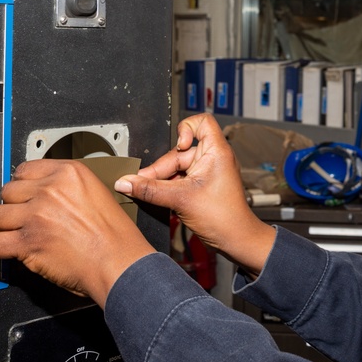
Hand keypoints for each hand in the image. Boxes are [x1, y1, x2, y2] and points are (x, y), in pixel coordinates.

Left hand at [0, 159, 154, 305]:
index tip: (25, 195)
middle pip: (8, 191)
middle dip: (14, 206)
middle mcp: (50, 190)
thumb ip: (67, 187)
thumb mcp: (96, 192)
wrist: (119, 262)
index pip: (24, 169)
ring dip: (3, 226)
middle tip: (25, 218)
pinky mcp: (27, 242)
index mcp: (68, 173)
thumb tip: (43, 191)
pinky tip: (4, 248)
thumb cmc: (115, 236)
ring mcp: (36, 215)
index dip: (23, 185)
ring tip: (15, 234)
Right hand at [115, 114, 275, 275]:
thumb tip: (125, 182)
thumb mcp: (180, 200)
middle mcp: (213, 158)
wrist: (236, 240)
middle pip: (179, 151)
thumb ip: (149, 190)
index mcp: (216, 151)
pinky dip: (169, 187)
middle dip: (162, 168)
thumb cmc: (224, 217)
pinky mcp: (202, 185)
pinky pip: (180, 179)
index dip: (185, 128)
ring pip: (177, 167)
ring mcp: (207, 172)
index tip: (178, 146)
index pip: (202, 121)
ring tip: (152, 193)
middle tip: (144, 182)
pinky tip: (161, 198)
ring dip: (163, 180)